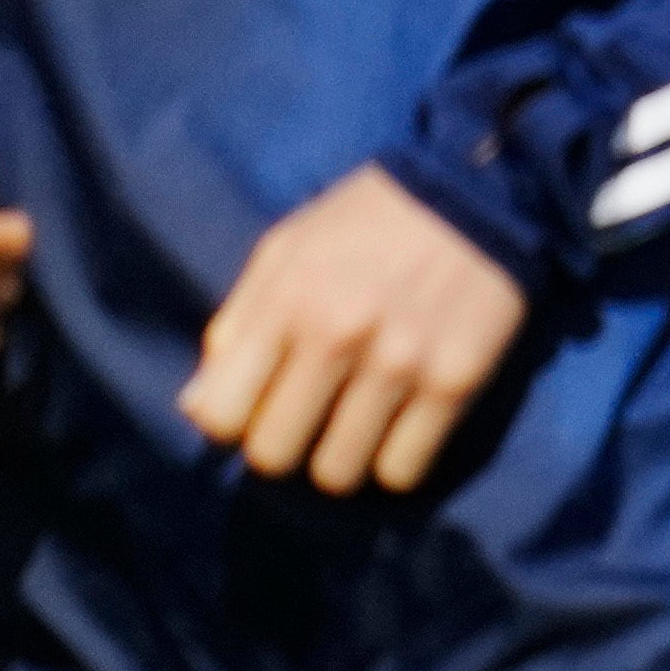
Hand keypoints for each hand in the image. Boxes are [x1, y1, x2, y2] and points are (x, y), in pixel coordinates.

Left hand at [178, 164, 527, 496]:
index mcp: (285, 301)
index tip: (257, 408)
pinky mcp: (456, 383)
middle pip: (275, 455)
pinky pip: (403, 472)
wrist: (473, 196)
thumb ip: (235, 328)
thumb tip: (196, 410)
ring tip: (353, 429)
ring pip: (338, 473)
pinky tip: (398, 432)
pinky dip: (394, 463)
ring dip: (338, 460)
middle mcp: (338, 336)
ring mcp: (400, 364)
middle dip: (283, 447)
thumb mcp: (283, 254)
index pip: (222, 416)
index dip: (232, 424)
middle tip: (306, 422)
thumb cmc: (363, 226)